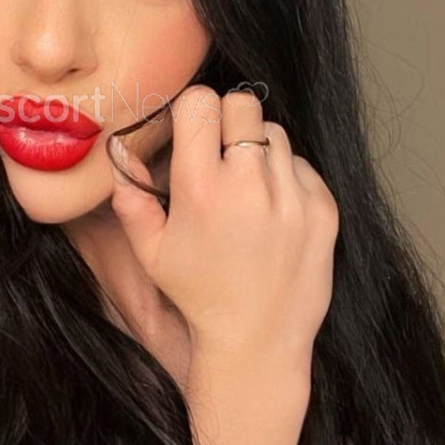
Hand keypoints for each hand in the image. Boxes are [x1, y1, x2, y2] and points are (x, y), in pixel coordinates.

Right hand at [108, 86, 337, 370]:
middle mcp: (248, 184)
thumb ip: (131, 200)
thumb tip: (120, 152)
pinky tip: (273, 211)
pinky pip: (303, 165)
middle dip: (229, 120)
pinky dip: (288, 178)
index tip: (194, 131)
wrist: (257, 341)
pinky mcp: (323, 209)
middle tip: (223, 151)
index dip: (195, 111)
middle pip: (243, 103)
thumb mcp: (151, 253)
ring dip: (259, 150)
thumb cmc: (199, 296)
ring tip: (248, 188)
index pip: (201, 103)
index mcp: (200, 188)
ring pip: (275, 132)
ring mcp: (291, 196)